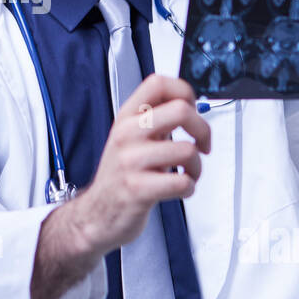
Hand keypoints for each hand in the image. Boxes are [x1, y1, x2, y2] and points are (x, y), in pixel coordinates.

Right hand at [66, 74, 211, 253]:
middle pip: (180, 111)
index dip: (184, 92)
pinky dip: (189, 187)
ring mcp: (130, 161)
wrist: (96, 214)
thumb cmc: (119, 176)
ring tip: (188, 173)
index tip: (192, 110)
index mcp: (126, 117)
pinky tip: (179, 188)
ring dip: (197, 166)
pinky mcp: (138, 189)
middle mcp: (127, 134)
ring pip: (187, 150)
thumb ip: (154, 119)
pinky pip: (182, 182)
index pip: (158, 83)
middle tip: (202, 144)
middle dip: (203, 129)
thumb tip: (187, 104)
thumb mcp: (130, 138)